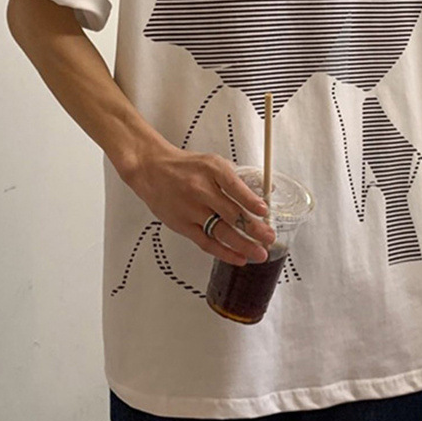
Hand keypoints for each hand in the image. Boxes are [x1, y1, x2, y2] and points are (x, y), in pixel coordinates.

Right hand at [118, 138, 275, 266]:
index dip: (251, 201)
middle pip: (231, 213)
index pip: (234, 187)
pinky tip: (239, 258)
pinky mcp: (183, 225)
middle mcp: (201, 189)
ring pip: (221, 231)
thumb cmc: (185, 167)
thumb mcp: (212, 162)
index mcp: (212, 170)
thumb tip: (261, 195)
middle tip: (270, 238)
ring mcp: (191, 209)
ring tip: (260, 253)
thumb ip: (234, 179)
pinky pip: (206, 242)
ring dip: (244, 245)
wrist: (151, 170)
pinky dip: (224, 252)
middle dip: (254, 229)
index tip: (265, 212)